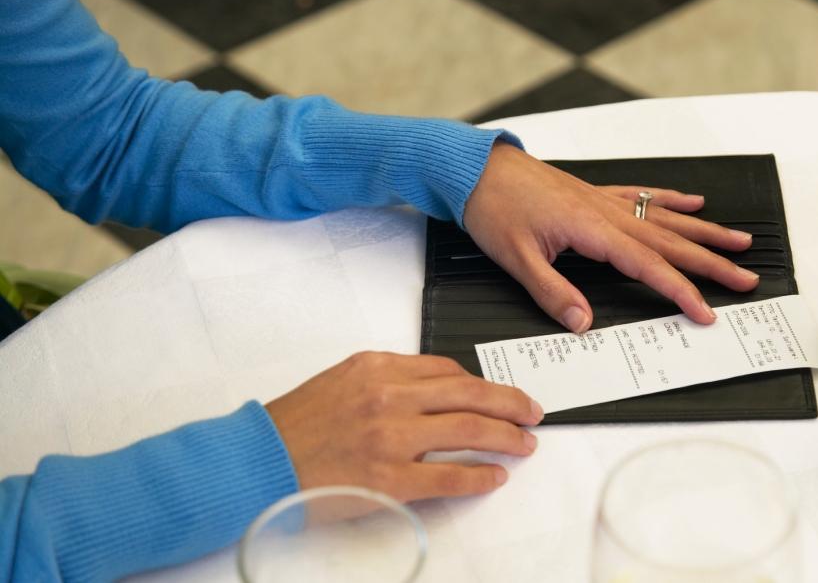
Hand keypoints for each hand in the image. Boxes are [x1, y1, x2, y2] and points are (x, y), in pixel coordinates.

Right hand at [266, 352, 542, 502]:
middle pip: (469, 394)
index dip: (482, 383)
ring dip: (505, 436)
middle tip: (532, 411)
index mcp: (377, 367)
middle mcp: (389, 396)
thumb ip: (387, 381)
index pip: (446, 369)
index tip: (498, 393)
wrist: (255, 461)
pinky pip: (450, 476)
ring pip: (469, 430)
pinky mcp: (390, 479)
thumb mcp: (341, 381)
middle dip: (509, 402)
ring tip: (524, 443)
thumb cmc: (293, 426)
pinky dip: (480, 476)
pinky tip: (496, 476)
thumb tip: (433, 389)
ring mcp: (391, 438)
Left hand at [462, 143, 758, 332]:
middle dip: (712, 262)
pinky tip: (694, 203)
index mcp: (591, 230)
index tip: (705, 311)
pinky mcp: (595, 194)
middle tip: (747, 278)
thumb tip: (584, 322)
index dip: (680, 291)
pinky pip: (645, 197)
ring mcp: (605, 200)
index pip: (648, 267)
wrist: (476, 169)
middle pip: (671, 242)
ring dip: (704, 232)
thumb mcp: (516, 259)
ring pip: (666, 219)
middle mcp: (606, 212)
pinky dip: (672, 201)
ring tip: (739, 241)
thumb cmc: (493, 207)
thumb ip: (552, 292)